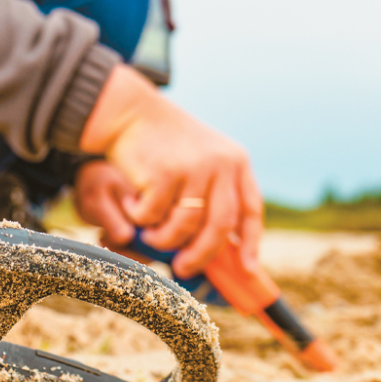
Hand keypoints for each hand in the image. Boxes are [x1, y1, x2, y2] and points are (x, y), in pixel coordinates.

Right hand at [79, 65, 263, 276]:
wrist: (130, 112)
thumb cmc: (162, 144)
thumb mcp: (200, 161)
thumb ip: (213, 195)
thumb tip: (220, 247)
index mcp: (236, 161)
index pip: (250, 209)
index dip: (250, 242)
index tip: (246, 269)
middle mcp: (221, 163)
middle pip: (220, 226)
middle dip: (201, 255)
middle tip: (183, 269)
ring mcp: (194, 167)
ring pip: (184, 227)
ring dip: (163, 238)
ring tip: (148, 232)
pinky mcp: (165, 173)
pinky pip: (153, 217)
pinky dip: (140, 217)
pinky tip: (133, 201)